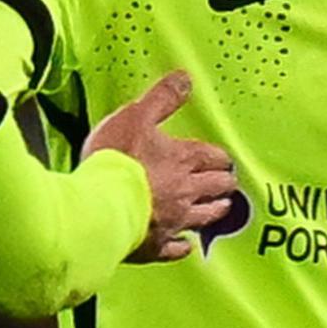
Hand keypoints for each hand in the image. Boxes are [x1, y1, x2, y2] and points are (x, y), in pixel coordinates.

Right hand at [81, 70, 236, 261]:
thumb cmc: (117, 159)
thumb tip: (185, 79)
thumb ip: (162, 98)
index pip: (214, 157)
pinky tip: (185, 246)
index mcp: (183, 160)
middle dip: (224, 184)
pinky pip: (176, 249)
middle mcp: (186, 192)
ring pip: (204, 218)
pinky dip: (182, 247)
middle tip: (227, 183)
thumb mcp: (137, 116)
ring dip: (214, 212)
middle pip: (216, 188)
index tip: (223, 159)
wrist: (100, 205)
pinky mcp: (156, 245)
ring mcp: (173, 221)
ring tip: (220, 210)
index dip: (220, 158)